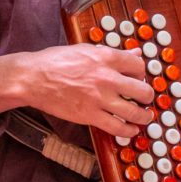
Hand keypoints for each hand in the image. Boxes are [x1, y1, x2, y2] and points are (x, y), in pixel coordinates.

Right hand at [0, 44, 156, 139]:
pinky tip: (130, 130)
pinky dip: (128, 131)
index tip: (138, 78)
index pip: (139, 64)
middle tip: (145, 99)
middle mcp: (107, 77)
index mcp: (106, 57)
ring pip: (135, 112)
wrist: (33, 78)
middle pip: (143, 90)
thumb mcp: (85, 50)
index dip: (142, 72)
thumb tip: (134, 53)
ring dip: (144, 116)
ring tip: (144, 117)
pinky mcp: (90, 115)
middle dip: (147, 96)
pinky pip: (118, 128)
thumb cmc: (54, 61)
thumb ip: (112, 53)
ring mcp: (99, 98)